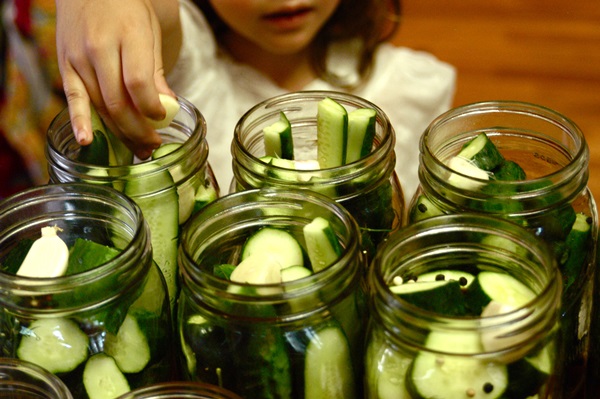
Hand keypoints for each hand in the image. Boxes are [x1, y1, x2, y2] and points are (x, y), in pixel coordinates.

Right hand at [55, 0, 178, 158]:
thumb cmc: (126, 9)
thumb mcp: (150, 33)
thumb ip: (155, 71)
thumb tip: (169, 106)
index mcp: (128, 36)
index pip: (139, 84)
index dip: (151, 109)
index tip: (162, 119)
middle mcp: (100, 48)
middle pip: (118, 101)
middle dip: (138, 130)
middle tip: (152, 146)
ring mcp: (79, 57)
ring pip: (100, 105)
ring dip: (119, 132)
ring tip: (137, 149)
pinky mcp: (64, 65)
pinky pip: (73, 98)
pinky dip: (80, 121)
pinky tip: (87, 141)